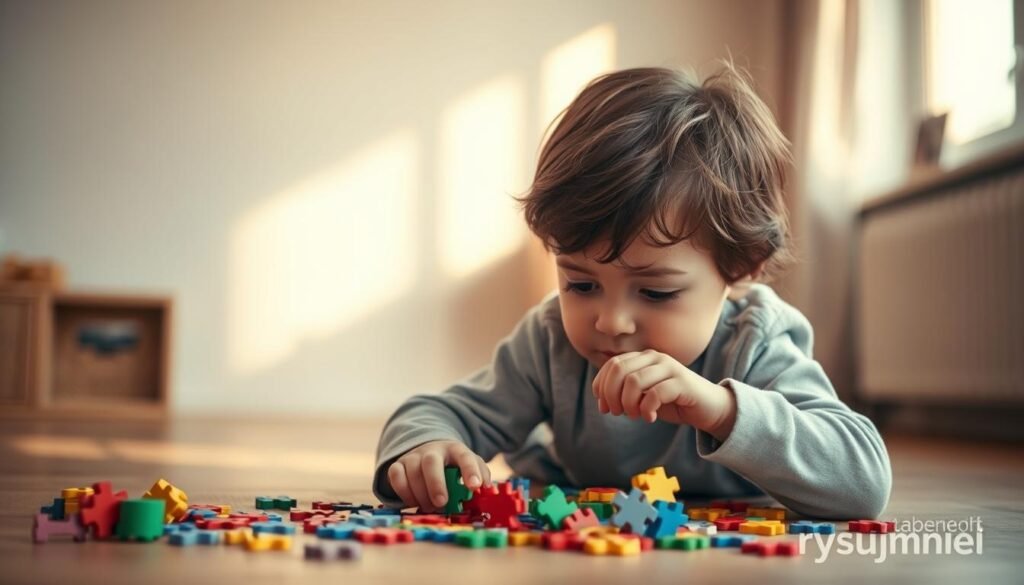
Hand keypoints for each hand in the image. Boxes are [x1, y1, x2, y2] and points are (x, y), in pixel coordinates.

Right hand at [386, 440, 491, 511]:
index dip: (470, 470)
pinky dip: (404, 493)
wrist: (429, 452)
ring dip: (421, 494)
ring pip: (412, 471)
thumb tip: (485, 489)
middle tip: (442, 502)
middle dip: (436, 483)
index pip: (464, 456)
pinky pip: (395, 477)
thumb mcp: (469, 467)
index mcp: (455, 450)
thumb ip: (479, 476)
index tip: (475, 486)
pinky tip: (414, 503)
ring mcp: (413, 456)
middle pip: (431, 461)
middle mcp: (433, 450)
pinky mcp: (398, 465)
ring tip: (431, 508)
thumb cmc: (453, 467)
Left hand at [592, 349, 735, 437]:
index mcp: (643, 358)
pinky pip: (654, 393)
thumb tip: (602, 401)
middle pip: (618, 370)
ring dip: (629, 404)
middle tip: (617, 413)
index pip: (612, 365)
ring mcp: (670, 368)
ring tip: (635, 416)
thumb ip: (624, 394)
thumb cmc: (672, 402)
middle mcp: (655, 358)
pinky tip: (650, 418)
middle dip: (611, 395)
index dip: (601, 386)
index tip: (604, 407)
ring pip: (634, 381)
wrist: (707, 408)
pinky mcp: (682, 382)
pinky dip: (646, 409)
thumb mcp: (643, 397)